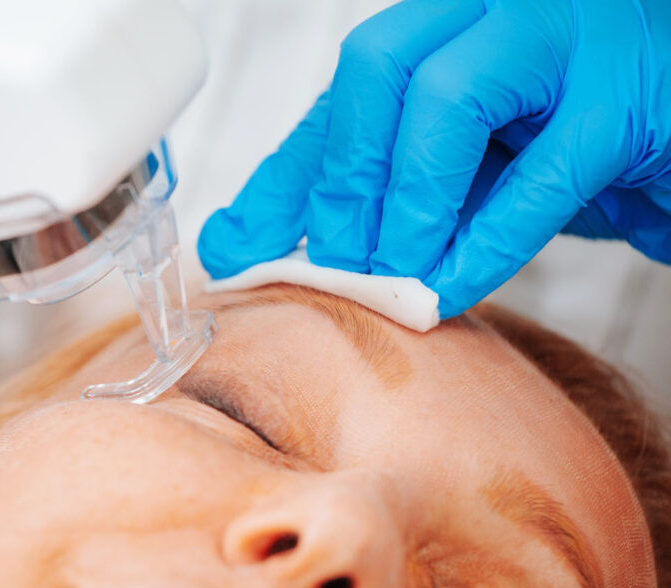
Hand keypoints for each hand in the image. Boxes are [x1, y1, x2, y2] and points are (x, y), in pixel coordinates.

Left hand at [198, 0, 670, 316]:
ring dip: (405, 207)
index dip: (281, 175)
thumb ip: (373, 192)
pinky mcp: (623, 100)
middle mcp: (492, 11)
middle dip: (342, 179)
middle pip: (377, 67)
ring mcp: (563, 38)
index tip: (234, 246)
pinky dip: (483, 244)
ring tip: (393, 278)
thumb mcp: (455, 164)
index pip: (341, 95)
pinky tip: (451, 288)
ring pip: (445, 99)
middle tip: (336, 263)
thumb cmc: (561, 148)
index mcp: (443, 24)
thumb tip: (250, 242)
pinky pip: (537, 176)